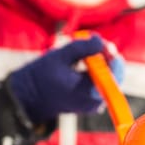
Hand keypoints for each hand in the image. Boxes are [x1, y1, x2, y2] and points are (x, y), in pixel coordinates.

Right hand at [7, 35, 123, 123]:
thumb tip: (100, 41)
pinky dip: (96, 70)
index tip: (105, 45)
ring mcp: (95, 103)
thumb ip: (82, 48)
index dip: (113, 58)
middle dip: (106, 57)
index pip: (114, 75)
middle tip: (93, 43)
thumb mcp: (60, 56)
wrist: (30, 97)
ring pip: (107, 78)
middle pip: (113, 75)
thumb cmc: (42, 77)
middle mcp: (96, 101)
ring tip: (85, 51)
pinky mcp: (91, 102)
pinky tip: (84, 61)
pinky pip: (100, 83)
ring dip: (100, 62)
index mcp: (90, 92)